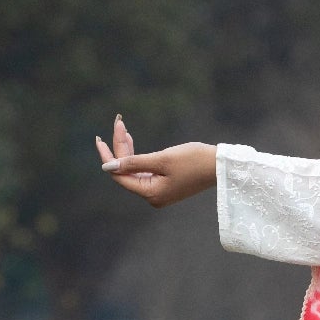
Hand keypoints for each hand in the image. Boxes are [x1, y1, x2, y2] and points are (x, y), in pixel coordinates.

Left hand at [96, 115, 216, 206]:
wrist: (220, 166)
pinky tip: (132, 142)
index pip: (119, 175)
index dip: (108, 156)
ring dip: (128, 150)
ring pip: (134, 170)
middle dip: (120, 148)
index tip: (100, 138)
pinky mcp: (166, 185)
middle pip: (126, 172)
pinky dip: (138, 157)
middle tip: (119, 123)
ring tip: (123, 128)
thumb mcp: (161, 159)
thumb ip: (133, 162)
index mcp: (151, 194)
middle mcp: (153, 197)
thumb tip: (107, 167)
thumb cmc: (193, 160)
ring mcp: (159, 192)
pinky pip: (144, 171)